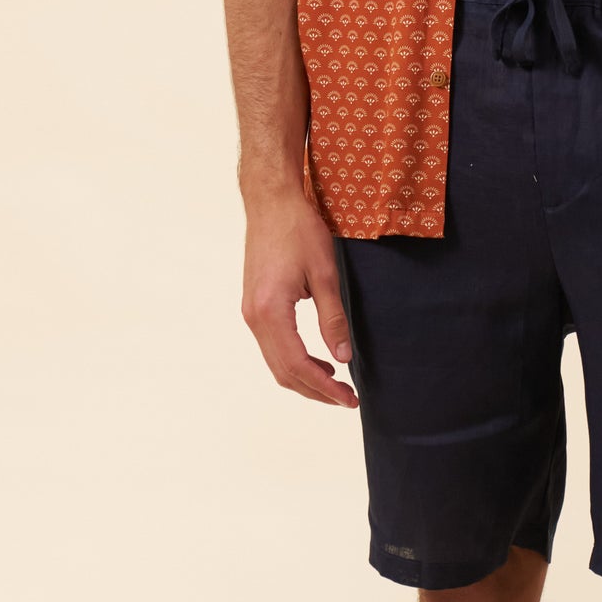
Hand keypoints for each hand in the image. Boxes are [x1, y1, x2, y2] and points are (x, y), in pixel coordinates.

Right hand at [241, 191, 359, 409]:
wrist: (270, 202)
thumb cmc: (298, 230)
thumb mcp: (325, 273)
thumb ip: (333, 319)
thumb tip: (344, 358)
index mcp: (271, 311)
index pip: (298, 365)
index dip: (325, 388)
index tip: (350, 399)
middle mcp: (254, 317)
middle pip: (283, 371)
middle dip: (316, 390)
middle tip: (347, 399)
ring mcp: (251, 312)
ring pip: (276, 362)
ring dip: (305, 378)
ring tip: (337, 383)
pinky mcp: (254, 305)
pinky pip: (272, 345)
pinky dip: (294, 359)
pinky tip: (318, 359)